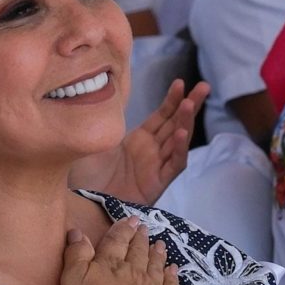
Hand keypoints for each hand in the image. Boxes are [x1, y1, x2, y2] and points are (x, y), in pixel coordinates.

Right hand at [59, 217, 178, 284]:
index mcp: (111, 264)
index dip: (123, 229)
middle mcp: (135, 272)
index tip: (131, 220)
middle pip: (138, 252)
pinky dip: (172, 276)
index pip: (117, 242)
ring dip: (157, 254)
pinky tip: (173, 269)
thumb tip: (77, 230)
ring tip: (160, 244)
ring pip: (156, 266)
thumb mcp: (73, 279)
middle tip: (145, 228)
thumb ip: (76, 254)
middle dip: (141, 239)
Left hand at [73, 79, 207, 205]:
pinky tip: (181, 133)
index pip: (162, 115)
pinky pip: (173, 165)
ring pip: (178, 141)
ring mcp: (155, 167)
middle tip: (204, 86)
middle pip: (176, 124)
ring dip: (186, 122)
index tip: (179, 82)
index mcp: (137, 140)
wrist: (80, 202)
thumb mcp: (95, 138)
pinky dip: (178, 149)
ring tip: (190, 104)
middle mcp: (150, 151)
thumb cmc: (84, 173)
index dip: (172, 99)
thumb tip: (106, 91)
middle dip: (190, 105)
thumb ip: (106, 118)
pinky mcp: (156, 184)